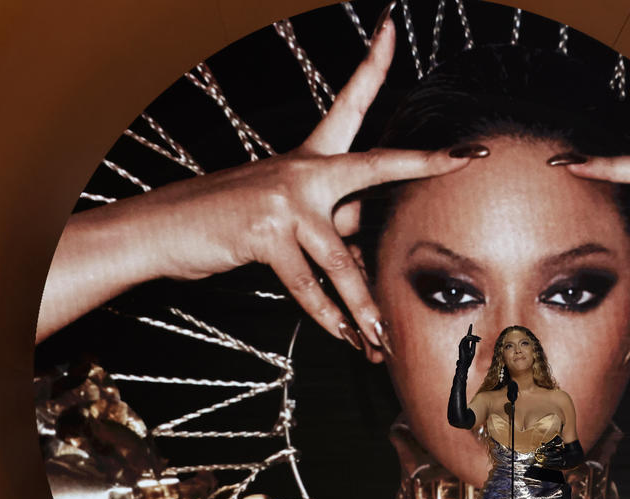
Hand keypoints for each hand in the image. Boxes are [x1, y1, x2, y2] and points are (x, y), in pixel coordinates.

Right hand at [39, 17, 471, 344]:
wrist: (163, 228)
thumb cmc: (228, 221)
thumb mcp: (285, 216)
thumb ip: (329, 231)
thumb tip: (361, 267)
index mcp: (308, 157)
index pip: (348, 104)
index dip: (371, 63)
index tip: (392, 26)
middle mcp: (302, 169)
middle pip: (373, 164)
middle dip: (422, 163)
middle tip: (466, 158)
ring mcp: (284, 198)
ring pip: (340, 258)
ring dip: (363, 305)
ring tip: (380, 338)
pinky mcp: (265, 233)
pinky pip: (307, 285)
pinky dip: (327, 317)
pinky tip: (346, 337)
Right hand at [456, 323, 480, 369]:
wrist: (465, 364)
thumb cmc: (469, 359)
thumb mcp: (473, 350)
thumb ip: (473, 345)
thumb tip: (475, 339)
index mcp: (466, 344)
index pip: (468, 336)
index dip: (470, 330)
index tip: (471, 324)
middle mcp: (463, 343)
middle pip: (468, 336)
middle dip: (474, 337)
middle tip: (480, 339)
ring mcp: (461, 344)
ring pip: (466, 337)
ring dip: (472, 337)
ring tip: (477, 340)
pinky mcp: (460, 346)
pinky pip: (464, 339)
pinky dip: (469, 339)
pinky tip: (473, 339)